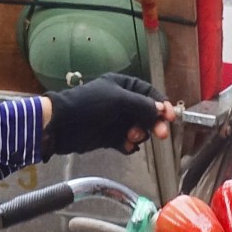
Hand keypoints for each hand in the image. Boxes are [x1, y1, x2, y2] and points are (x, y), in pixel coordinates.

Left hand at [46, 72, 176, 154]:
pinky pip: (127, 141)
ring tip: (132, 137)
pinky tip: (127, 146)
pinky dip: (129, 144)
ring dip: (140, 134)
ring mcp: (116, 120)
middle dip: (154, 123)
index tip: (170, 117)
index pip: (149, 93)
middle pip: (147, 113)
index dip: (161, 104)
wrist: (62, 126)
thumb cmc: (88, 105)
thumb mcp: (118, 100)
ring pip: (139, 128)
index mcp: (123, 86)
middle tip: (161, 134)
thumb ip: (142, 104)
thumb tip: (162, 110)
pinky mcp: (110, 137)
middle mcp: (121, 102)